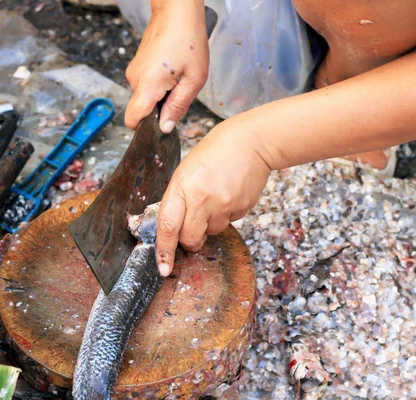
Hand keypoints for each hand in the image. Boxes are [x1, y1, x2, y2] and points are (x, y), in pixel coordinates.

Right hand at [124, 0, 208, 132]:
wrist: (177, 12)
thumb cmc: (188, 41)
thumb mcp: (193, 80)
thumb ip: (178, 107)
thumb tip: (165, 127)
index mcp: (147, 85)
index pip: (133, 120)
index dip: (146, 129)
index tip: (162, 125)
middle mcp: (135, 80)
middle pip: (141, 109)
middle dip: (160, 109)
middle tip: (180, 91)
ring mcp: (134, 71)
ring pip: (145, 96)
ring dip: (161, 95)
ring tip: (179, 77)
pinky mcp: (138, 65)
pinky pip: (146, 84)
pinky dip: (159, 84)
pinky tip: (173, 71)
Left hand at [155, 116, 271, 275]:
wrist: (252, 142)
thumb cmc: (215, 151)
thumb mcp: (186, 170)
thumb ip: (179, 198)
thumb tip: (175, 226)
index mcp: (182, 186)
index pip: (167, 226)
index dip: (164, 250)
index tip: (163, 268)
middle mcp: (202, 199)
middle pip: (190, 238)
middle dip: (188, 240)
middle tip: (191, 228)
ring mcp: (224, 205)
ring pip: (211, 232)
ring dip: (209, 224)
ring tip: (214, 197)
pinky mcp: (241, 209)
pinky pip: (229, 222)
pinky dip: (226, 214)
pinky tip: (228, 194)